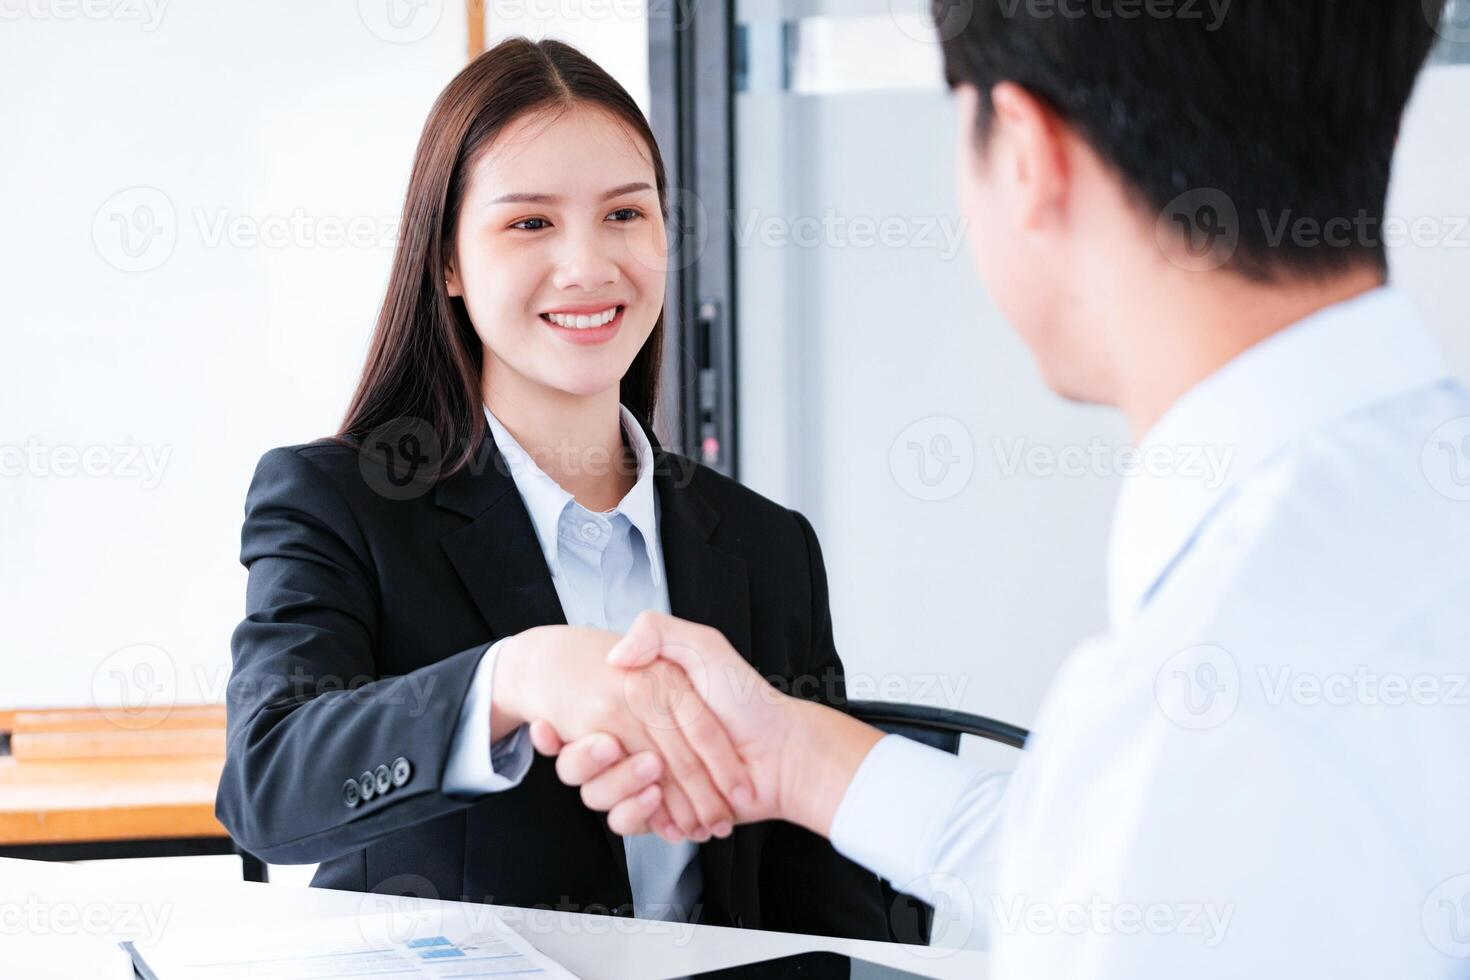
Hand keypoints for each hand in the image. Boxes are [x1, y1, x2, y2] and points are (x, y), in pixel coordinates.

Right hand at [533, 613, 883, 838]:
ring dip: (622, 790)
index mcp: (637, 700)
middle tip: (625, 753)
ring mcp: (644, 776)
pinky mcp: (658, 810)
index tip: (570, 732)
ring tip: (654, 780)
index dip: (574, 730)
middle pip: (586, 760)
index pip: (587, 718)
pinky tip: (661, 810)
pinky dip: (641, 817)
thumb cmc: (746, 699)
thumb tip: (613, 654)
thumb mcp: (703, 647)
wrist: (783, 754)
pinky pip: (626, 820)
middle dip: (598, 762)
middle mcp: (635, 738)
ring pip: (599, 793)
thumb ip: (658, 632)